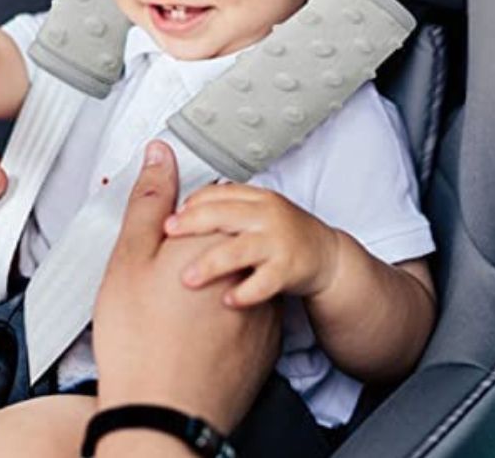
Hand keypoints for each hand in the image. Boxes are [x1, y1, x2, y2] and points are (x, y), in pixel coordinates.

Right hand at [93, 142, 280, 434]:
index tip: (167, 237)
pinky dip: (232, 311)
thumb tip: (160, 153)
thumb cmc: (139, 339)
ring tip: (182, 308)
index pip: (213, 202)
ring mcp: (264, 304)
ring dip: (221, 277)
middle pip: (231, 237)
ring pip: (243, 273)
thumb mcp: (130, 258)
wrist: (162, 415)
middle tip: (168, 279)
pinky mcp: (269, 339)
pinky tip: (202, 331)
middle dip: (204, 245)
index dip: (185, 218)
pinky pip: (253, 309)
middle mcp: (249, 265)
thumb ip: (150, 200)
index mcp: (216, 237)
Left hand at [165, 184, 339, 306]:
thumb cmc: (281, 235)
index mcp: (254, 198)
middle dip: (192, 224)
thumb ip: (222, 210)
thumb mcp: (254, 213)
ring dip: (212, 263)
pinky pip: (266, 281)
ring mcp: (278, 241)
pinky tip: (228, 300)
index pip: (216, 194)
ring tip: (188, 278)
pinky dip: (246, 291)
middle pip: (224, 214)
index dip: (190, 205)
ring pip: (240, 249)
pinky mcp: (290, 269)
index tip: (168, 220)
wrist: (326, 256)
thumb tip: (180, 212)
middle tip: (167, 235)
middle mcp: (266, 215)